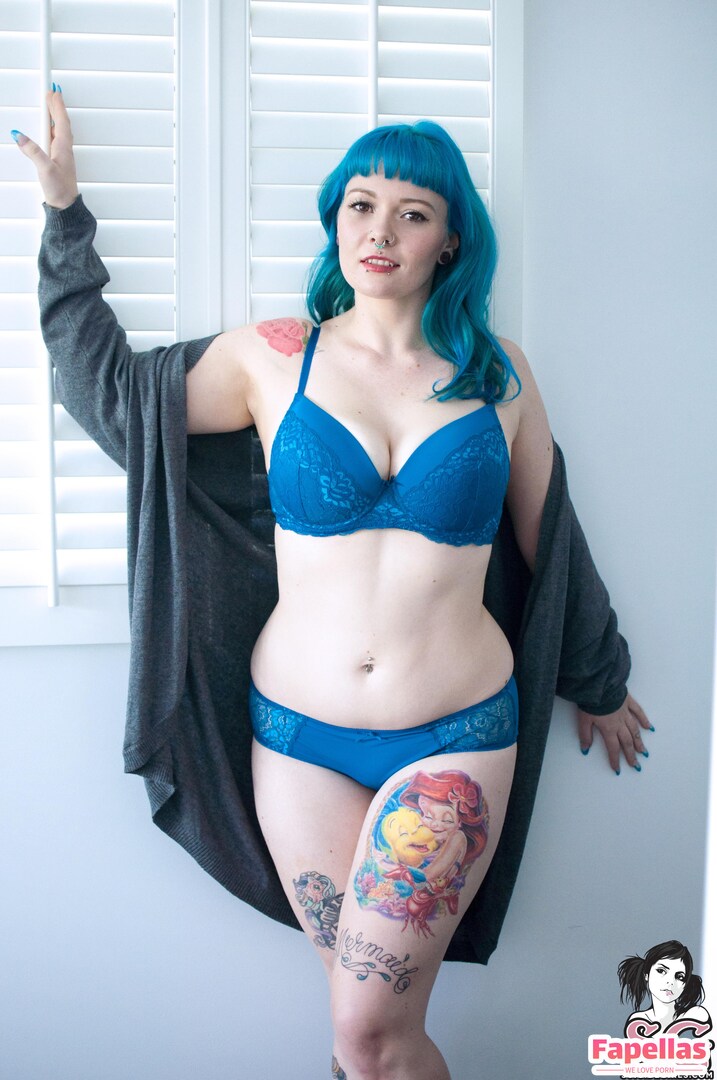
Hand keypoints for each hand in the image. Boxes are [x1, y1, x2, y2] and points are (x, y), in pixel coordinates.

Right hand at [12, 87, 78, 209]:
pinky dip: (51, 129)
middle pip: (60, 122)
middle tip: (52, 93)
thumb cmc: (60, 189)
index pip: (60, 120)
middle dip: (56, 106)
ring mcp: (62, 154)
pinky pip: (55, 139)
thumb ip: (32, 151)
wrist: (66, 205)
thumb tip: (19, 136)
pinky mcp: (58, 160)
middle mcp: (64, 148)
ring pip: (58, 130)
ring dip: (54, 116)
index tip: (53, 91)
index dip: (57, 105)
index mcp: (63, 146)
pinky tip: (47, 130)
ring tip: (50, 106)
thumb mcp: (44, 169)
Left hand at [577, 693, 651, 773]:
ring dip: (639, 742)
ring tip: (643, 752)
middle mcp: (619, 723)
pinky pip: (638, 712)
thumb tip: (585, 750)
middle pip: (627, 742)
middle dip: (631, 755)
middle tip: (636, 766)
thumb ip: (585, 735)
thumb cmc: (590, 702)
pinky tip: (649, 727)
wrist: (599, 685)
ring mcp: (625, 712)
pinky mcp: (628, 702)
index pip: (613, 748)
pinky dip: (644, 720)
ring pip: (634, 730)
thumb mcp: (583, 720)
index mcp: (608, 729)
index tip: (618, 769)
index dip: (615, 759)